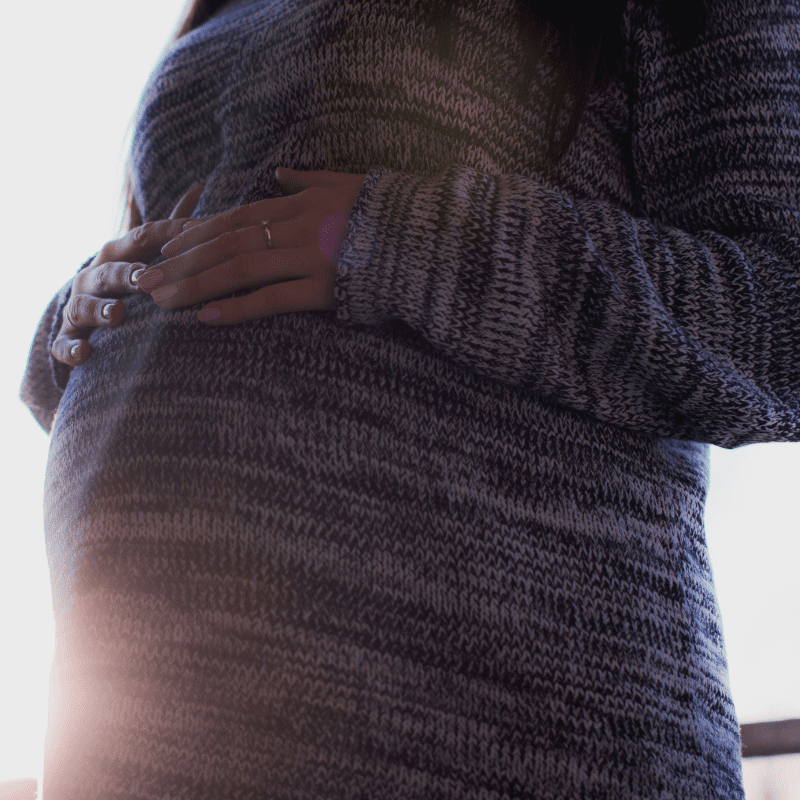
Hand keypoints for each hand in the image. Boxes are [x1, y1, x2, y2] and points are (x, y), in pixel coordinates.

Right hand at [51, 185, 204, 365]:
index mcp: (118, 253)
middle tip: (146, 279)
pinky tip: (86, 354)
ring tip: (119, 315)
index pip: (143, 238)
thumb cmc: (127, 278)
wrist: (85, 316)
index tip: (195, 235)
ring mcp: (78, 305)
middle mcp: (94, 276)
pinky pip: (65, 344)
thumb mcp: (146, 250)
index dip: (168, 235)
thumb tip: (199, 186)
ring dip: (100, 309)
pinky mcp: (68, 337)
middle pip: (110, 272)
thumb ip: (171, 224)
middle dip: (126, 274)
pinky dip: (73, 349)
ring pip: (84, 306)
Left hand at [137, 167, 367, 324]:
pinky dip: (238, 308)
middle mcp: (296, 228)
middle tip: (145, 279)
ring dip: (196, 285)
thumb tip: (279, 173)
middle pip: (226, 244)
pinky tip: (207, 318)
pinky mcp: (324, 289)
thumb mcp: (345, 185)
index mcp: (299, 205)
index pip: (236, 218)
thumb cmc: (387, 213)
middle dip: (181, 263)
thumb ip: (307, 180)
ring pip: (239, 269)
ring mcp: (308, 258)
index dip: (198, 234)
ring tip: (161, 301)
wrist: (428, 239)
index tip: (167, 248)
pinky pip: (273, 299)